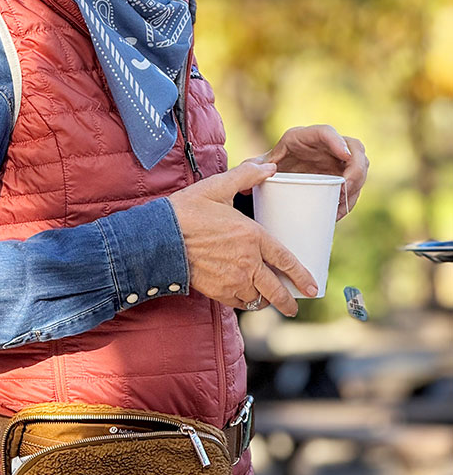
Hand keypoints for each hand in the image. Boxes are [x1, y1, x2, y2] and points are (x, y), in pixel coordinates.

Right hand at [169, 161, 318, 316]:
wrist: (160, 237)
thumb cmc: (187, 210)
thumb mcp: (217, 187)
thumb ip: (246, 176)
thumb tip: (269, 167)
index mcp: (252, 236)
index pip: (286, 261)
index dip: (302, 276)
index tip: (313, 288)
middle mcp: (247, 262)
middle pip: (275, 290)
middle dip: (288, 302)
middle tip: (294, 307)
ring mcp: (232, 279)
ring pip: (257, 298)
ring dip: (264, 300)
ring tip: (267, 299)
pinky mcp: (217, 291)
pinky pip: (239, 303)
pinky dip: (245, 302)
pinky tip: (245, 296)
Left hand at [246, 125, 368, 217]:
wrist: (277, 173)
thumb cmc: (270, 165)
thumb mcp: (262, 165)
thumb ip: (253, 168)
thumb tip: (252, 178)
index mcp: (303, 137)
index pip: (326, 132)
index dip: (338, 141)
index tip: (345, 156)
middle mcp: (326, 144)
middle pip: (355, 148)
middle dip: (356, 168)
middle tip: (345, 188)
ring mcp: (338, 158)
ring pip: (361, 166)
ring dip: (355, 186)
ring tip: (339, 204)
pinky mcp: (344, 174)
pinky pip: (357, 184)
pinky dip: (350, 198)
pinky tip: (338, 212)